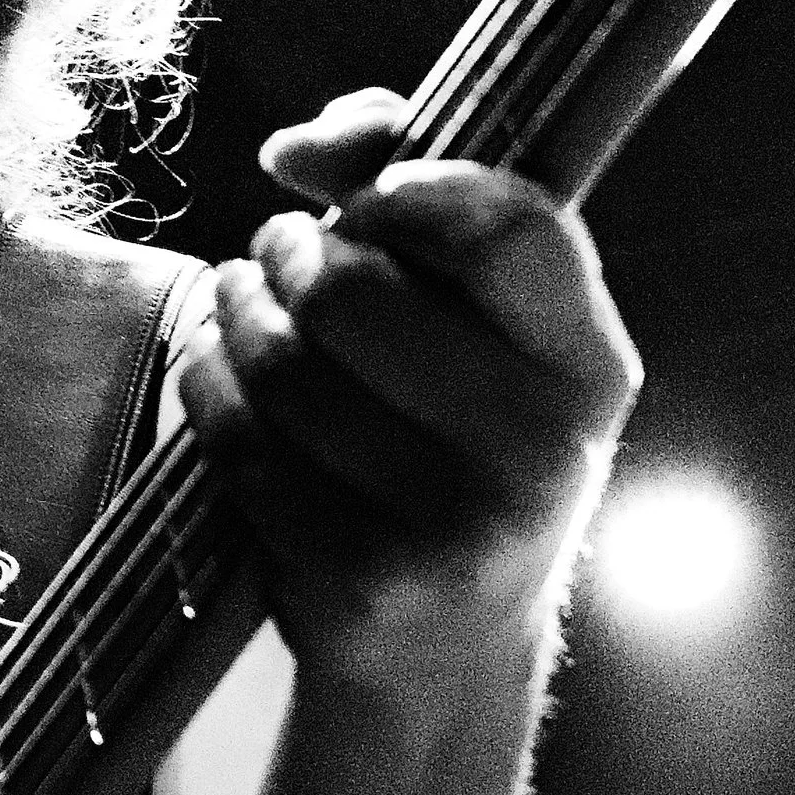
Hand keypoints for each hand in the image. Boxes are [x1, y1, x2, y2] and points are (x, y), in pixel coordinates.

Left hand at [177, 88, 643, 718]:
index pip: (515, 231)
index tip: (368, 195)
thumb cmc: (449, 432)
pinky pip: (240, 438)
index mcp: (588, 368)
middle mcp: (542, 450)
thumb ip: (406, 183)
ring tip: (240, 301)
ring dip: (234, 310)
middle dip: (288, 251)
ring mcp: (454, 526)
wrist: (445, 645)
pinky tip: (216, 369)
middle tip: (277, 250)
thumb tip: (296, 149)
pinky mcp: (363, 578)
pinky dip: (206, 383)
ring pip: (282, 362)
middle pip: (354, 291)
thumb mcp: (476, 323)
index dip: (417, 188)